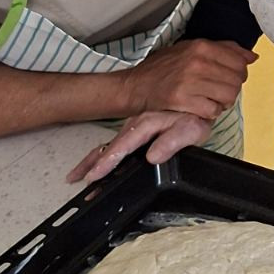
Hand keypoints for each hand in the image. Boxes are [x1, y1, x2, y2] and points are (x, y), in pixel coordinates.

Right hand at [67, 111, 211, 183]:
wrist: (199, 95)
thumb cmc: (197, 114)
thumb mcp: (193, 127)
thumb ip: (175, 139)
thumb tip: (153, 155)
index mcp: (149, 123)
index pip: (124, 144)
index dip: (108, 160)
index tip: (94, 175)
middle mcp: (138, 124)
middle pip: (110, 144)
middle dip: (91, 162)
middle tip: (75, 178)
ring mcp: (135, 127)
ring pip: (109, 144)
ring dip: (92, 159)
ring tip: (75, 175)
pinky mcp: (137, 130)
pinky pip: (116, 143)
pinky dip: (102, 154)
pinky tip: (94, 164)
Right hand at [125, 39, 256, 118]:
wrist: (136, 85)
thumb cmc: (164, 68)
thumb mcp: (191, 49)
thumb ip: (224, 50)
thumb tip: (252, 57)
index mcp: (201, 46)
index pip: (240, 62)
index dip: (239, 73)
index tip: (228, 77)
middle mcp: (197, 62)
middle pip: (236, 81)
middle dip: (231, 89)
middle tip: (217, 91)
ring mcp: (190, 81)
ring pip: (228, 96)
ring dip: (222, 102)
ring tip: (210, 99)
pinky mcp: (182, 100)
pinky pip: (213, 110)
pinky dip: (210, 112)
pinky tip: (200, 107)